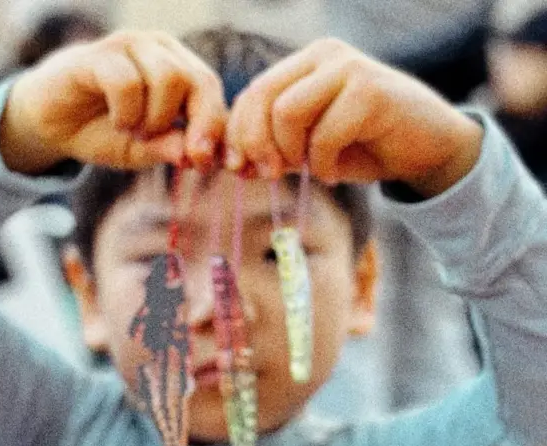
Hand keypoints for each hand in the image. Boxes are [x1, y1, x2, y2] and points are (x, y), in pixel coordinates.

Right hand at [0, 30, 226, 174]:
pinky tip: (117, 121)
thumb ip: (168, 148)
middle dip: (191, 125)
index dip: (213, 128)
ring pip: (168, 79)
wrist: (48, 124)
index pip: (210, 89)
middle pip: (198, 81)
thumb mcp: (139, 150)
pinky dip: (126, 112)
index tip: (202, 163)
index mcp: (177, 67)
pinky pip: (128, 83)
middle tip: (167, 148)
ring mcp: (129, 46)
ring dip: (152, 119)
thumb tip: (195, 156)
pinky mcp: (98, 54)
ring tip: (130, 130)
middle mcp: (159, 49)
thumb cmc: (99, 131)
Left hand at [225, 38, 482, 195]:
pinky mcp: (370, 89)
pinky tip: (334, 172)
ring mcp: (349, 67)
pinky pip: (322, 134)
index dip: (238, 135)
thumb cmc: (363, 147)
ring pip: (286, 111)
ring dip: (290, 152)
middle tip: (269, 175)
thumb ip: (272, 146)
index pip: (252, 93)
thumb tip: (233, 164)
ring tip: (311, 169)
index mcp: (305, 64)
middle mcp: (325, 55)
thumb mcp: (306, 146)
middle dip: (256, 144)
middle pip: (262, 97)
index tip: (241, 169)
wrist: (426, 150)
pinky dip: (321, 164)